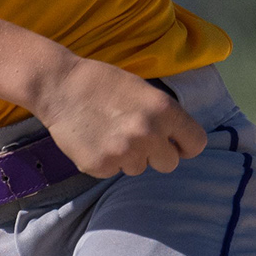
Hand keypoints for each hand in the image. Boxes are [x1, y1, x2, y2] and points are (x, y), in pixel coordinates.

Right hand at [30, 55, 208, 176]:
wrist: (59, 86)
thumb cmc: (102, 83)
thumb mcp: (143, 91)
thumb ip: (164, 116)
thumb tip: (178, 141)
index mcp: (164, 111)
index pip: (196, 144)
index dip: (185, 145)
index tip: (176, 144)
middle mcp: (148, 135)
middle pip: (169, 164)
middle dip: (157, 155)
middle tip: (137, 138)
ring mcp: (124, 153)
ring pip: (139, 169)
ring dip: (129, 157)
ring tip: (109, 133)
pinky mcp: (101, 167)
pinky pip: (114, 171)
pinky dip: (106, 161)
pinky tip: (94, 140)